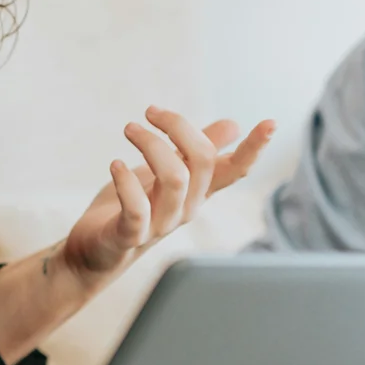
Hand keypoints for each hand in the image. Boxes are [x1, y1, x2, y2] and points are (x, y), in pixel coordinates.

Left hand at [62, 106, 274, 287]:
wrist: (94, 252)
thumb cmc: (132, 209)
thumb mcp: (165, 173)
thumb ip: (196, 152)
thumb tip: (233, 125)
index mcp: (197, 192)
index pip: (235, 171)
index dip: (253, 149)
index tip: (270, 122)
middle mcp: (186, 209)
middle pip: (203, 163)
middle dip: (179, 126)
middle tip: (150, 111)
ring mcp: (160, 225)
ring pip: (175, 179)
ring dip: (151, 144)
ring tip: (130, 129)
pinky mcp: (130, 235)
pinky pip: (137, 208)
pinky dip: (125, 181)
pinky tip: (115, 164)